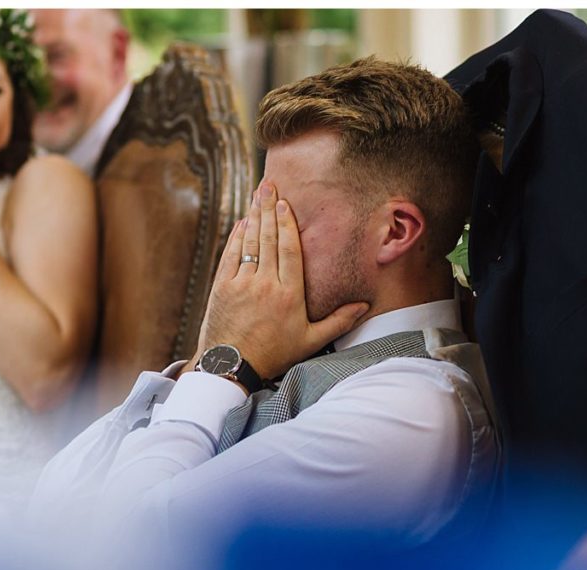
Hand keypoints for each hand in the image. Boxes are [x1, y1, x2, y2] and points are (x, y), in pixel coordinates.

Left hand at [189, 182, 368, 379]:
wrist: (232, 367)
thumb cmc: (273, 355)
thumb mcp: (310, 341)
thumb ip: (338, 321)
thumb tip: (364, 307)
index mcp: (289, 294)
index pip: (289, 250)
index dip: (287, 223)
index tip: (286, 203)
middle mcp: (265, 284)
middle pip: (268, 238)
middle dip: (268, 208)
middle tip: (269, 185)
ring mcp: (241, 284)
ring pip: (249, 243)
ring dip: (253, 216)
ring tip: (256, 195)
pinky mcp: (222, 288)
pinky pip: (230, 255)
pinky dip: (236, 237)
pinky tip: (241, 223)